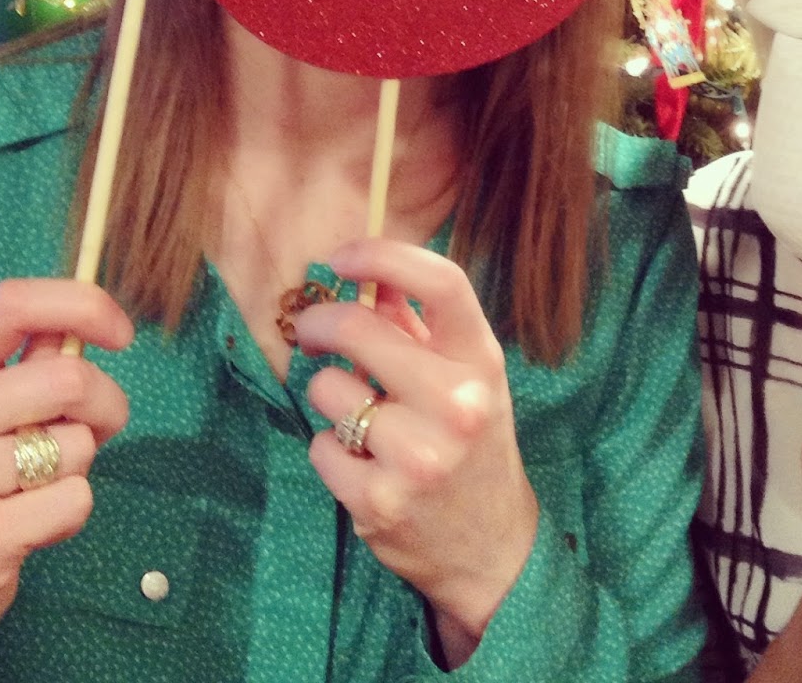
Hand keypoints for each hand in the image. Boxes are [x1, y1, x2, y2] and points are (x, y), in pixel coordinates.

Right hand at [0, 279, 131, 672]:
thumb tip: (92, 320)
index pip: (12, 303)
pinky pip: (76, 500)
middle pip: (68, 379)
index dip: (83, 305)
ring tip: (35, 486)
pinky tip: (29, 526)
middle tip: (94, 431)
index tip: (122, 334)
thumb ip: (30, 365)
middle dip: (107, 405)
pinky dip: (71, 513)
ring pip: (77, 445)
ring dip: (79, 466)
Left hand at [293, 238, 536, 663]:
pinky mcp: (378, 501)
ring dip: (330, 396)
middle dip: (321, 323)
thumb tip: (371, 279)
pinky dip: (330, 448)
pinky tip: (361, 461)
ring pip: (329, 389)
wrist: (489, 545)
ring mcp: (417, 455)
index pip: (441, 282)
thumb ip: (421, 326)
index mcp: (481, 361)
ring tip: (358, 416)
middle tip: (311, 330)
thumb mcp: (465, 377)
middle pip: (361, 329)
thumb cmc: (473, 443)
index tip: (342, 257)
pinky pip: (320, 446)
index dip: (383, 257)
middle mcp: (456, 403)